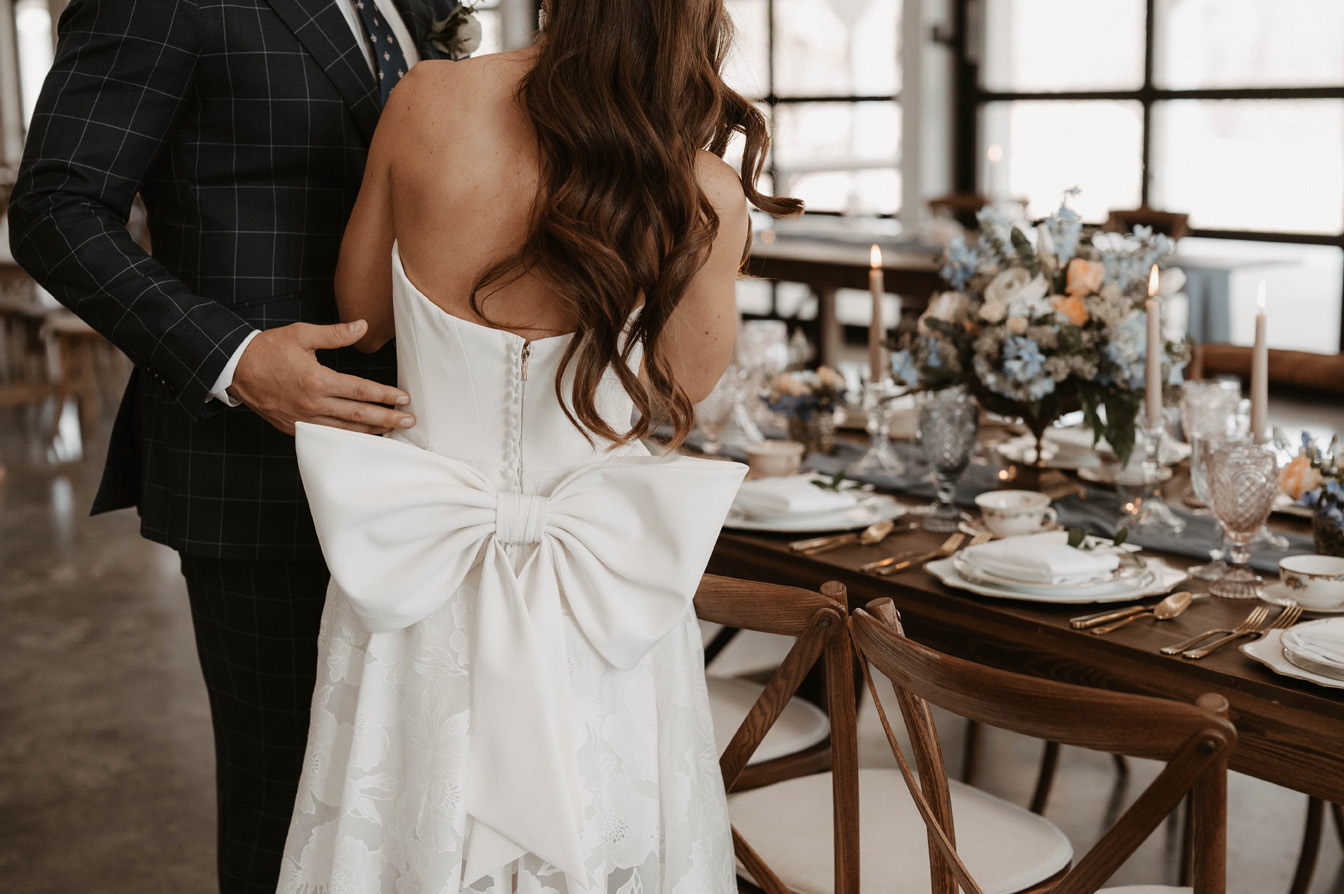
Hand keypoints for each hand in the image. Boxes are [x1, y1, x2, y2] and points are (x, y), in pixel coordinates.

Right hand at [227, 320, 413, 434]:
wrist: (235, 368)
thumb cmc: (268, 349)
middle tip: (409, 421)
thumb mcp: (301, 334)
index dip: (385, 395)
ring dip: (371, 431)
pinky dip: (348, 436)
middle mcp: (312, 404)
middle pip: (358, 415)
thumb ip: (335, 334)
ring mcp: (303, 419)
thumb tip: (361, 326)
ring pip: (345, 430)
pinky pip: (328, 435)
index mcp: (316, 380)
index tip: (403, 398)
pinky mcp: (294, 427)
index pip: (360, 390)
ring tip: (392, 430)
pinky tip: (362, 435)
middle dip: (387, 418)